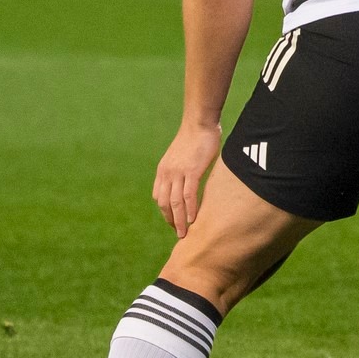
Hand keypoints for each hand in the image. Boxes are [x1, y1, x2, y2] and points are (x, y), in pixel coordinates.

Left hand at [153, 121, 219, 237]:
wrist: (199, 124)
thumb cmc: (195, 137)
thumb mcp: (182, 156)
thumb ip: (182, 169)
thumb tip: (189, 179)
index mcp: (163, 171)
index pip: (159, 197)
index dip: (165, 212)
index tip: (174, 222)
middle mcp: (167, 173)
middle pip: (164, 204)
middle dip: (171, 220)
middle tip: (179, 233)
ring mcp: (178, 173)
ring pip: (175, 203)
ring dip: (179, 220)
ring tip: (185, 233)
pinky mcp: (192, 171)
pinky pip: (188, 195)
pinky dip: (190, 209)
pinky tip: (194, 219)